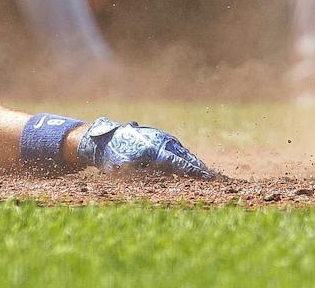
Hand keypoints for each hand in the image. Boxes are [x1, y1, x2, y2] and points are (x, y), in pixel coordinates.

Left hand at [75, 119, 217, 178]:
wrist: (103, 138)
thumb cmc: (113, 158)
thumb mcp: (127, 170)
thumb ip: (146, 175)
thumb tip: (165, 177)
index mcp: (154, 150)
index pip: (178, 162)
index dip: (193, 170)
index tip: (206, 176)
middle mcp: (159, 141)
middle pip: (183, 155)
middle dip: (197, 166)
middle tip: (211, 177)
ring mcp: (159, 136)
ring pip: (180, 150)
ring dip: (191, 160)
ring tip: (203, 171)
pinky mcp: (157, 136)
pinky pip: (174, 146)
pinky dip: (183, 154)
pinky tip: (187, 162)